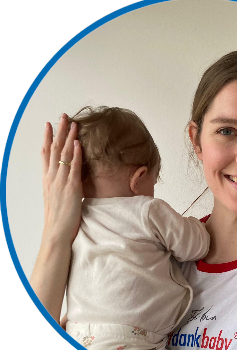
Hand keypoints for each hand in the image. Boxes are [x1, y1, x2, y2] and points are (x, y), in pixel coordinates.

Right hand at [41, 113, 82, 244]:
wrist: (56, 233)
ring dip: (69, 137)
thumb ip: (58, 184)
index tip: (49, 124)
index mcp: (47, 179)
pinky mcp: (71, 188)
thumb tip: (64, 177)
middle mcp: (52, 177)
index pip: (45, 153)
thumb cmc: (57, 217)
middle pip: (54, 149)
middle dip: (58, 131)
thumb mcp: (54, 197)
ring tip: (73, 123)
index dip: (47, 137)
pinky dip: (76, 154)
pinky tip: (79, 143)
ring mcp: (61, 182)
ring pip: (64, 155)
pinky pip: (74, 168)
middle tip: (63, 116)